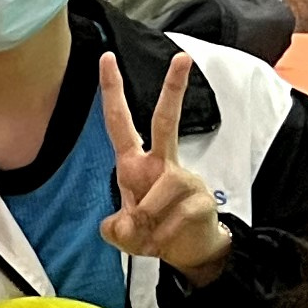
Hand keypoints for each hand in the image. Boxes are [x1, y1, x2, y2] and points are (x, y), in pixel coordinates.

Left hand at [98, 52, 231, 283]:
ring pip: (159, 193)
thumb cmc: (152, 230)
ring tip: (150, 236)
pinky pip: (174, 218)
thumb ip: (115, 228)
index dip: (111, 92)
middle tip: (183, 56)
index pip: (119, 122)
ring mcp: (184, 178)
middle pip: (167, 120)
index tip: (106, 58)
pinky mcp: (202, 198)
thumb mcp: (122, 233)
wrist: (188, 251)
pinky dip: (162, 237)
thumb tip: (125, 222)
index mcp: (134, 163)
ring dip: (147, 223)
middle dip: (174, 89)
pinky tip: (165, 241)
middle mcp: (160, 163)